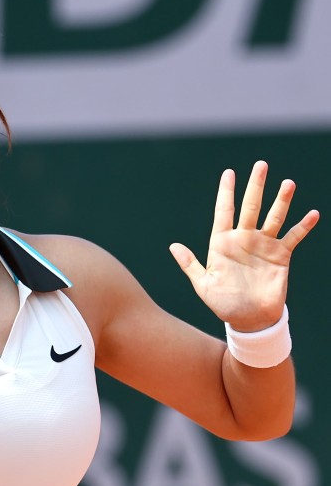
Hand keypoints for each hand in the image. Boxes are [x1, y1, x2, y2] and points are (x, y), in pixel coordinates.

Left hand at [169, 161, 319, 331]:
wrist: (249, 319)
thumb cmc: (223, 303)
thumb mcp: (203, 284)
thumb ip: (190, 264)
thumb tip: (173, 246)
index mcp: (222, 243)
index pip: (224, 211)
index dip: (226, 192)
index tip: (229, 172)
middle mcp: (244, 239)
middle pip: (250, 207)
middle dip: (255, 186)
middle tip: (261, 165)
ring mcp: (263, 245)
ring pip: (273, 217)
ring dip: (281, 201)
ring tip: (288, 183)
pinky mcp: (281, 255)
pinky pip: (293, 237)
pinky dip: (303, 226)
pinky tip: (312, 214)